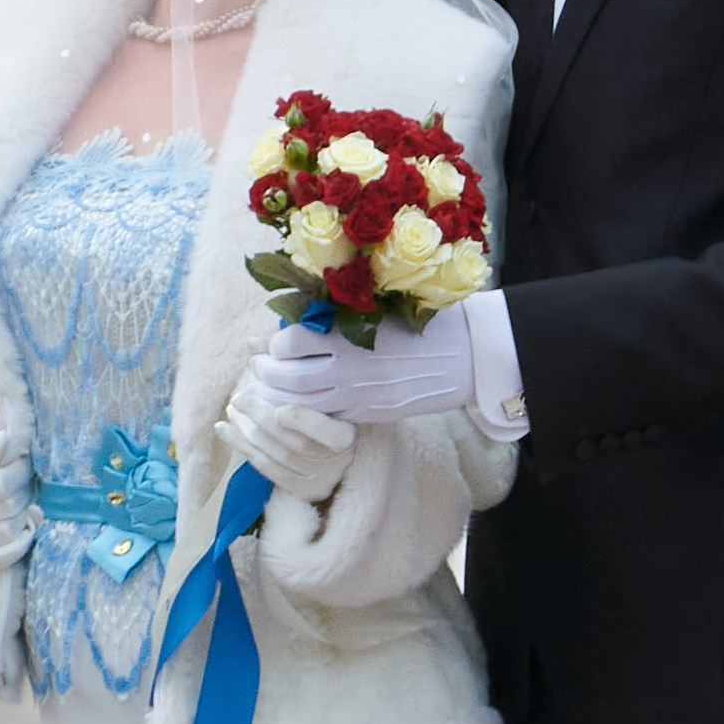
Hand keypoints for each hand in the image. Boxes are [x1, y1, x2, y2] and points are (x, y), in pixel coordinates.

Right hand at [0, 427, 31, 572]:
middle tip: (22, 482)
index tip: (23, 463)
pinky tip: (19, 524)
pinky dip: (23, 539)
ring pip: (14, 530)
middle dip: (24, 490)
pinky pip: (10, 555)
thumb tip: (5, 438)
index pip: (2, 484)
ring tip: (18, 501)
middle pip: (11, 507)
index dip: (21, 470)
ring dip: (24, 513)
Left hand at [221, 374, 354, 501]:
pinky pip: (264, 467)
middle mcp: (336, 461)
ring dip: (246, 431)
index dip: (303, 421)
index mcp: (348, 436)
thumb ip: (294, 368)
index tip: (280, 409)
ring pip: (275, 454)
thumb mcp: (320, 390)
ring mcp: (317, 478)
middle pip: (294, 442)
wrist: (336, 449)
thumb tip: (253, 344)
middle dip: (262, 418)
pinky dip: (240, 446)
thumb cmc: (325, 407)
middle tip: (241, 397)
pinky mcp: (299, 488)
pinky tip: (223, 429)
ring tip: (232, 409)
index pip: (327, 431)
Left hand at [253, 309, 474, 425]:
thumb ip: (342, 312)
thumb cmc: (424, 321)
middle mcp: (350, 366)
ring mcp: (358, 395)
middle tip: (258, 368)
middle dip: (266, 374)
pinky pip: (324, 417)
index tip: (277, 343)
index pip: (292, 342)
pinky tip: (298, 406)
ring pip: (300, 404)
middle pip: (288, 377)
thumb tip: (298, 313)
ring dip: (277, 397)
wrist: (464, 356)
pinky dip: (303, 413)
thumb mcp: (382, 306)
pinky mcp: (368, 414)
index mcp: (351, 333)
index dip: (277, 343)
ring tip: (268, 389)